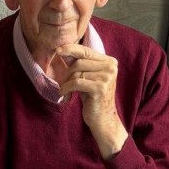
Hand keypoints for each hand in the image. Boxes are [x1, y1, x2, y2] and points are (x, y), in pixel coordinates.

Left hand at [53, 44, 127, 158]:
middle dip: (66, 72)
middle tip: (61, 82)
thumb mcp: (87, 77)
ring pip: (77, 72)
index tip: (57, 50)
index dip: (71, 49)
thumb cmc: (92, 97)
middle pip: (80, 61)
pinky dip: (67, 88)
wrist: (102, 118)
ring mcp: (107, 77)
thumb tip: (62, 50)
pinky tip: (64, 94)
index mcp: (109, 62)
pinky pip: (77, 82)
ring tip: (64, 89)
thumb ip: (80, 64)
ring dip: (66, 81)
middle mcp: (110, 67)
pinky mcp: (100, 88)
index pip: (86, 50)